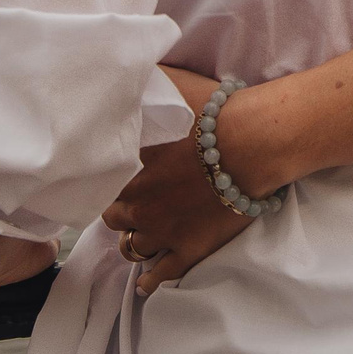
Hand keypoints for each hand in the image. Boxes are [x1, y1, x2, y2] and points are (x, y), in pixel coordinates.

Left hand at [100, 67, 266, 295]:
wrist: (255, 143)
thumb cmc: (215, 111)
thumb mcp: (172, 86)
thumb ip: (143, 83)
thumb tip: (122, 71)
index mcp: (128, 166)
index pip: (97, 182)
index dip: (104, 179)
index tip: (113, 176)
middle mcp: (137, 203)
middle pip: (112, 216)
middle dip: (120, 209)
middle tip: (132, 201)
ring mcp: (161, 231)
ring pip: (131, 247)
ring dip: (133, 240)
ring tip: (141, 235)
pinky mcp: (188, 250)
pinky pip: (159, 276)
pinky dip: (150, 280)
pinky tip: (148, 281)